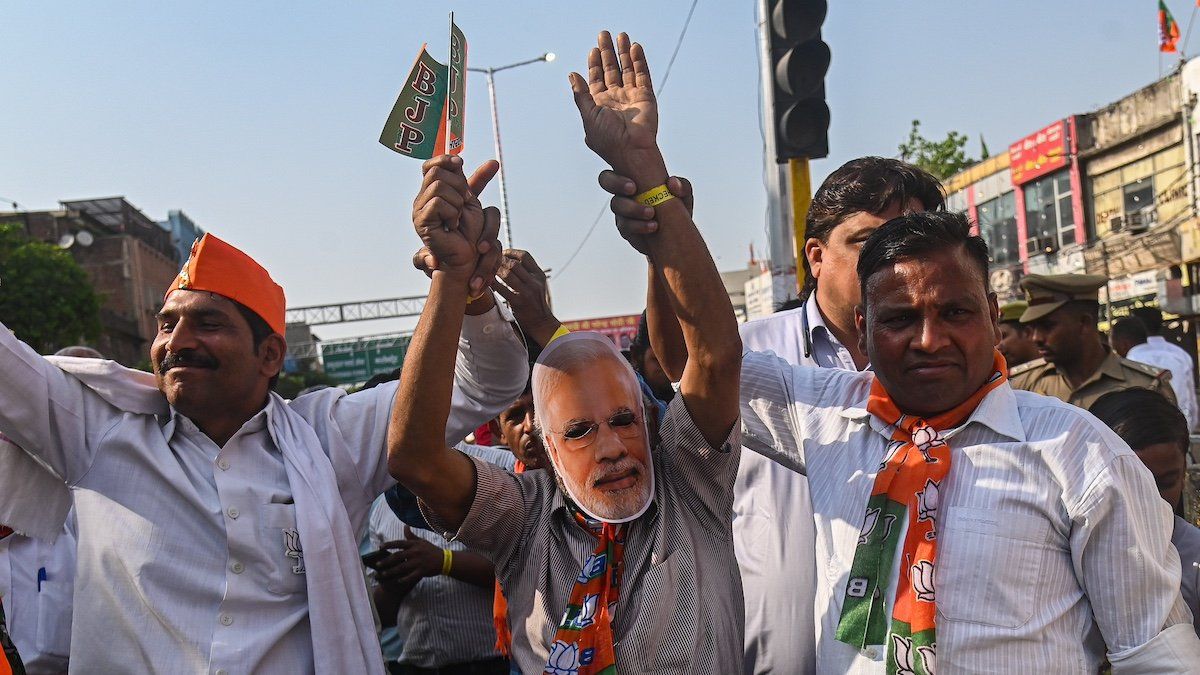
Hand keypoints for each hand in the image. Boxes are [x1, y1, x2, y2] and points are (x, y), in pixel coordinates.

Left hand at [373, 527, 444, 587]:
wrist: (444, 560)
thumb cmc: (431, 550)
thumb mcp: (422, 541)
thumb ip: (411, 536)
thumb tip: (405, 526)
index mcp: (414, 545)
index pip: (399, 543)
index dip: (389, 545)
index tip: (380, 547)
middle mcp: (415, 552)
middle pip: (398, 556)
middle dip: (386, 561)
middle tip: (377, 564)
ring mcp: (419, 562)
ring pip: (402, 567)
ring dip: (391, 571)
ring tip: (382, 574)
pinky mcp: (422, 571)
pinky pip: (411, 576)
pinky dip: (404, 579)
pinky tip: (397, 580)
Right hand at [411, 156, 501, 293]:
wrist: (467, 259)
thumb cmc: (470, 234)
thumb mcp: (474, 202)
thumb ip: (479, 182)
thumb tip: (494, 162)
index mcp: (431, 193)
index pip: (430, 165)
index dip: (445, 160)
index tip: (461, 164)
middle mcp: (421, 200)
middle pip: (437, 172)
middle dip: (459, 186)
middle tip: (463, 205)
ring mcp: (419, 210)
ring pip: (439, 186)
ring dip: (457, 202)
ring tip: (457, 219)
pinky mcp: (421, 222)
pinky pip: (438, 202)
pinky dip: (452, 212)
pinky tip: (453, 226)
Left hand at [495, 249, 558, 345]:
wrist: (542, 323)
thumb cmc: (536, 302)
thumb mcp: (537, 284)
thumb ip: (527, 272)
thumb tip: (511, 258)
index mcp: (539, 275)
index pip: (525, 256)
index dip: (511, 252)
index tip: (502, 253)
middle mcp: (535, 282)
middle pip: (514, 264)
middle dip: (500, 260)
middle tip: (490, 261)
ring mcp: (527, 293)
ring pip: (508, 274)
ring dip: (495, 270)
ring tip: (488, 270)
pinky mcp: (518, 303)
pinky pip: (502, 289)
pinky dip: (493, 283)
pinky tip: (487, 282)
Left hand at [569, 31, 661, 179]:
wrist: (631, 153)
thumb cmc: (607, 139)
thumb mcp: (588, 116)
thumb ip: (581, 95)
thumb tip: (572, 74)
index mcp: (600, 104)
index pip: (596, 78)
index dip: (594, 63)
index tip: (593, 49)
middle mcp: (615, 98)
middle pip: (611, 69)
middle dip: (607, 52)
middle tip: (604, 34)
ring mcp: (631, 96)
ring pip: (627, 69)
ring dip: (623, 52)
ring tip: (621, 35)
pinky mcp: (646, 97)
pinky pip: (642, 75)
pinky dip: (639, 61)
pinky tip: (635, 48)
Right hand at [598, 170, 692, 255]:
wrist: (676, 238)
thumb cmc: (676, 211)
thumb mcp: (684, 197)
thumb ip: (683, 186)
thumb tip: (672, 182)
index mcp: (634, 178)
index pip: (619, 166)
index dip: (618, 172)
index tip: (633, 184)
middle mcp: (624, 192)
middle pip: (606, 179)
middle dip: (616, 183)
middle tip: (633, 190)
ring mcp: (622, 211)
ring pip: (616, 205)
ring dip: (633, 208)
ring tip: (651, 213)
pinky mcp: (625, 228)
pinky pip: (625, 225)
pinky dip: (639, 226)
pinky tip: (653, 226)